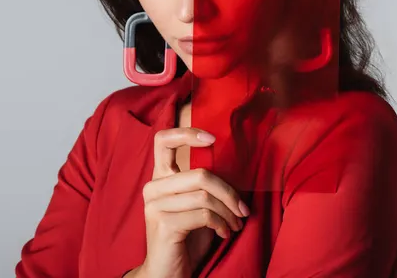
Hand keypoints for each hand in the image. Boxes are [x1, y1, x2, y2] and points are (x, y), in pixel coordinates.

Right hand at [138, 127, 248, 277]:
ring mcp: (155, 205)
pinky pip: (204, 215)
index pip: (163, 140)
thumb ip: (204, 184)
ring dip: (228, 212)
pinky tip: (224, 233)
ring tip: (235, 223)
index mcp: (160, 177)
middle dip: (229, 193)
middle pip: (201, 174)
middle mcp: (153, 188)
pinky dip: (221, 224)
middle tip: (242, 210)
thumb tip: (236, 164)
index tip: (213, 139)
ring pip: (205, 196)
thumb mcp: (196, 205)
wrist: (167, 272)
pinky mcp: (163, 224)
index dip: (188, 133)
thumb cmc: (187, 236)